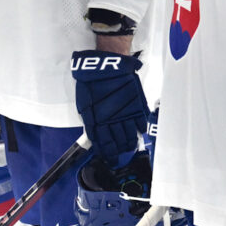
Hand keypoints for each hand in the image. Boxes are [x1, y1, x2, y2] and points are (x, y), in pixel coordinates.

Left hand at [71, 49, 147, 166]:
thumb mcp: (84, 103)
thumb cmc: (91, 81)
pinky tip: (140, 133)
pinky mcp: (136, 106)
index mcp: (97, 122)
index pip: (103, 144)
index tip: (109, 160)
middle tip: (120, 158)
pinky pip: (141, 123)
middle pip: (118, 143)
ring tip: (130, 149)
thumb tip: (94, 135)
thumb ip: (91, 120)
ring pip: (130, 136)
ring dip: (130, 144)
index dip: (107, 154)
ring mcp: (126, 114)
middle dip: (119, 153)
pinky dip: (141, 130)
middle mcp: (112, 121)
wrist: (107, 65)